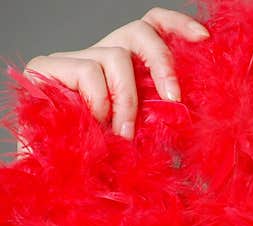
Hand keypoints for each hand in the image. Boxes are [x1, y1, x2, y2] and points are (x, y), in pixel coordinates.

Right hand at [22, 7, 208, 140]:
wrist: (54, 169)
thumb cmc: (100, 155)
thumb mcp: (142, 134)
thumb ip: (162, 118)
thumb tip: (191, 111)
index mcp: (126, 67)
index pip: (153, 27)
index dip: (178, 25)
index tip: (203, 38)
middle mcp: (101, 56)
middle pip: (140, 31)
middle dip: (163, 62)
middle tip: (174, 97)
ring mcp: (73, 59)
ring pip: (117, 56)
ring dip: (127, 99)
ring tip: (122, 132)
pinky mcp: (46, 66)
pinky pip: (89, 70)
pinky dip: (101, 100)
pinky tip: (96, 122)